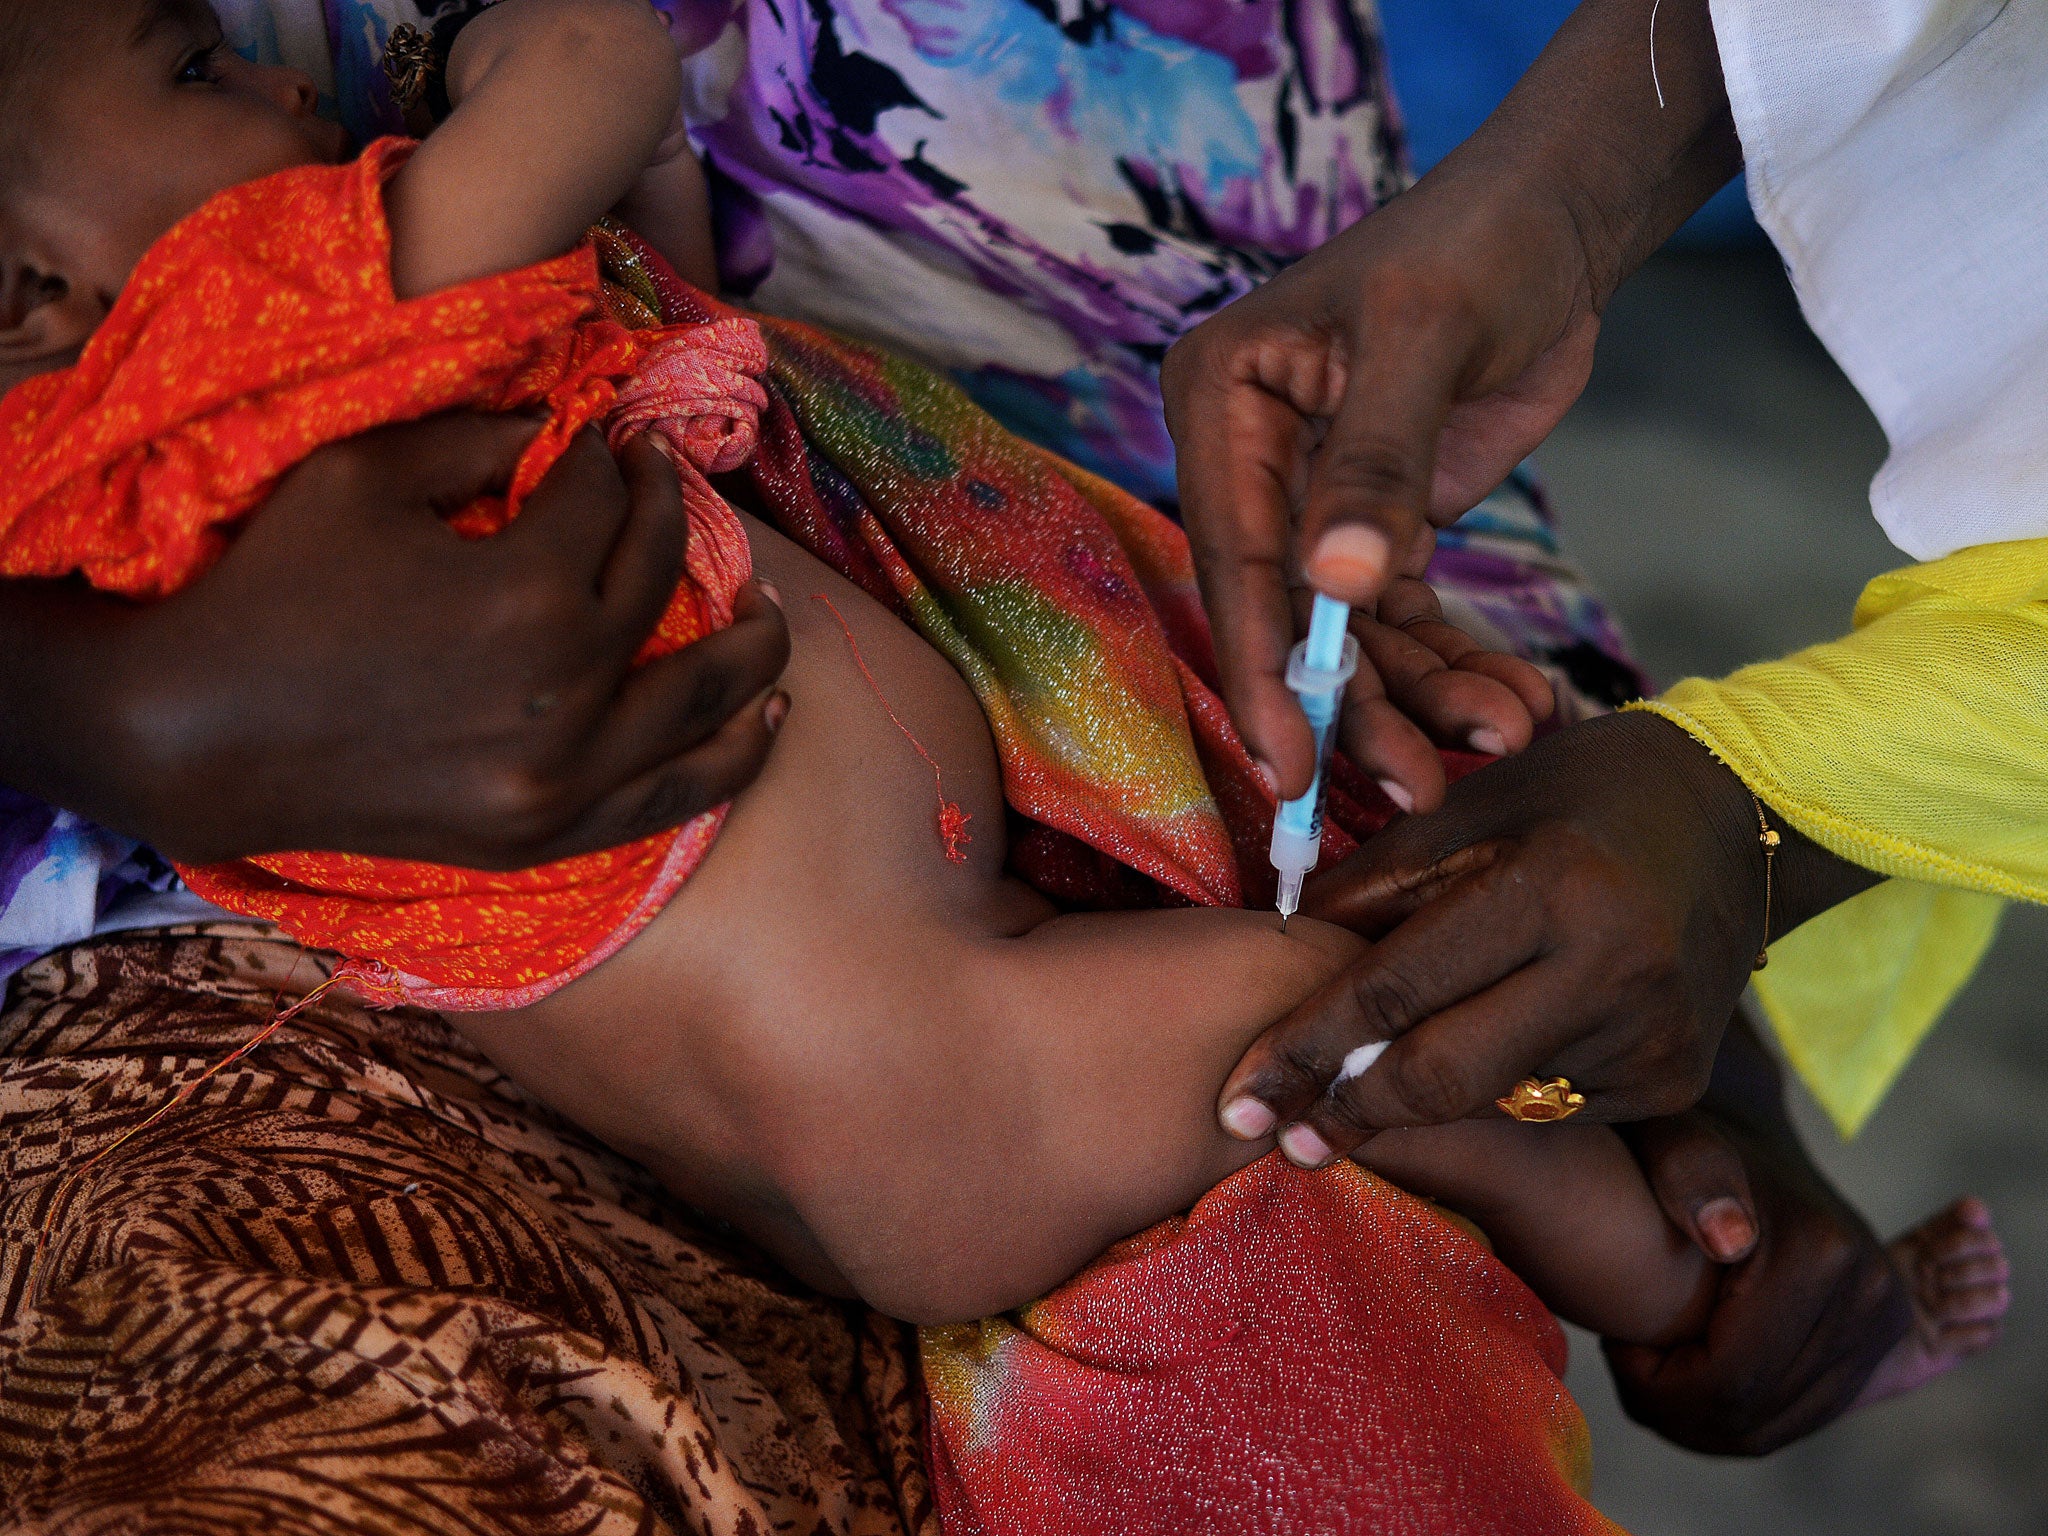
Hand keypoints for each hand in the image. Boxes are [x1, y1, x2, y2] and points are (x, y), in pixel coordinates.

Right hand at [0, 413, 789, 868]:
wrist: (197, 736)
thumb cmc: (272, 587)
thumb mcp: (363, 475)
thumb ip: (477, 437)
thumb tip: (567, 428)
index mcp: (525, 589)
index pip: (605, 504)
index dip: (608, 460)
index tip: (606, 441)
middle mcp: (566, 687)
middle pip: (661, 584)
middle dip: (672, 514)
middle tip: (671, 483)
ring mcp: (564, 774)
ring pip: (704, 702)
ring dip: (755, 647)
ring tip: (771, 609)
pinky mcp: (547, 833)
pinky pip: (674, 797)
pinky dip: (733, 756)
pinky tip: (768, 716)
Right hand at [1161, 167, 1595, 804]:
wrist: (1556, 222)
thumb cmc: (1478, 244)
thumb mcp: (1424, 338)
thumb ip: (1377, 464)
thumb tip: (1334, 584)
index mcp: (1225, 402)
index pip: (1234, 559)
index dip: (1263, 670)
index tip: (1292, 765)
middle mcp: (1255, 463)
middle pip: (1294, 616)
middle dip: (1360, 706)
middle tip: (1417, 783)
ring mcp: (1318, 503)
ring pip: (1357, 633)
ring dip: (1423, 696)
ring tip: (1502, 735)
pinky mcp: (1383, 526)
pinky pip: (1409, 617)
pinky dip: (1457, 663)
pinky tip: (1513, 701)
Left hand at [1215, 711, 1878, 1156]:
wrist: (1736, 812)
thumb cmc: (1573, 796)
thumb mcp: (1464, 810)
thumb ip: (1368, 887)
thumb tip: (1274, 955)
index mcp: (1546, 887)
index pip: (1395, 988)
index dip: (1305, 1048)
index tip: (1238, 1100)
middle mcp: (1607, 972)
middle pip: (1439, 1076)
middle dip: (1345, 1112)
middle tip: (1277, 1134)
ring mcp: (1649, 1037)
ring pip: (1488, 1103)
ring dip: (1413, 1105)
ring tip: (1348, 1103)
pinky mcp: (1673, 1079)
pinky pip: (1547, 1108)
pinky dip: (1490, 1094)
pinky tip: (1468, 1065)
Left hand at [1610, 1018, 1909, 1453]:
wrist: (1746, 1147)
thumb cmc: (1682, 1145)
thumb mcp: (1668, 1140)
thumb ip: (1687, 1173)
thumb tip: (1729, 1239)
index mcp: (1822, 1252)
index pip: (1730, 1378)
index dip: (1655, 1384)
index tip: (1616, 1343)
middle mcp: (1869, 1295)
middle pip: (1753, 1413)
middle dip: (1673, 1408)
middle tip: (1627, 1362)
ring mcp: (1882, 1328)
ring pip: (1772, 1427)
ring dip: (1699, 1419)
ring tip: (1652, 1369)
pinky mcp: (1879, 1350)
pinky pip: (1795, 1420)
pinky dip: (1733, 1418)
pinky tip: (1689, 1379)